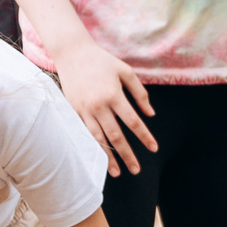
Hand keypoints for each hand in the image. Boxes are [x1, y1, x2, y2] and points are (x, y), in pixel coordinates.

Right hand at [54, 39, 157, 176]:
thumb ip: (140, 93)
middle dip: (128, 155)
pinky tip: (98, 158)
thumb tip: (150, 114)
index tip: (153, 148)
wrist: (72, 53)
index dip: (144, 136)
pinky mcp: (73, 111)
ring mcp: (84, 110)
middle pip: (116, 136)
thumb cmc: (102, 62)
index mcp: (114, 95)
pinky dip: (92, 147)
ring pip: (98, 139)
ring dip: (109, 157)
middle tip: (137, 170)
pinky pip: (84, 133)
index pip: (133, 121)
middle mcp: (99, 105)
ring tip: (118, 172)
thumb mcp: (125, 72)